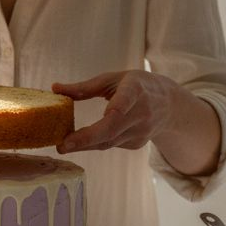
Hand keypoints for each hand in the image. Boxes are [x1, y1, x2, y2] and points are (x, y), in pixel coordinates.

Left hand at [52, 71, 219, 174]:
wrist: (170, 105)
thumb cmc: (137, 86)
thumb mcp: (114, 79)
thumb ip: (86, 86)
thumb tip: (55, 88)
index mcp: (136, 89)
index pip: (126, 100)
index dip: (116, 108)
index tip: (105, 114)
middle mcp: (141, 112)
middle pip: (112, 128)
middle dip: (86, 139)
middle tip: (62, 145)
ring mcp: (141, 131)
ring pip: (109, 141)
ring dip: (85, 145)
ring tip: (63, 146)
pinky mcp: (138, 143)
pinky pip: (111, 145)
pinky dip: (95, 144)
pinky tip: (81, 143)